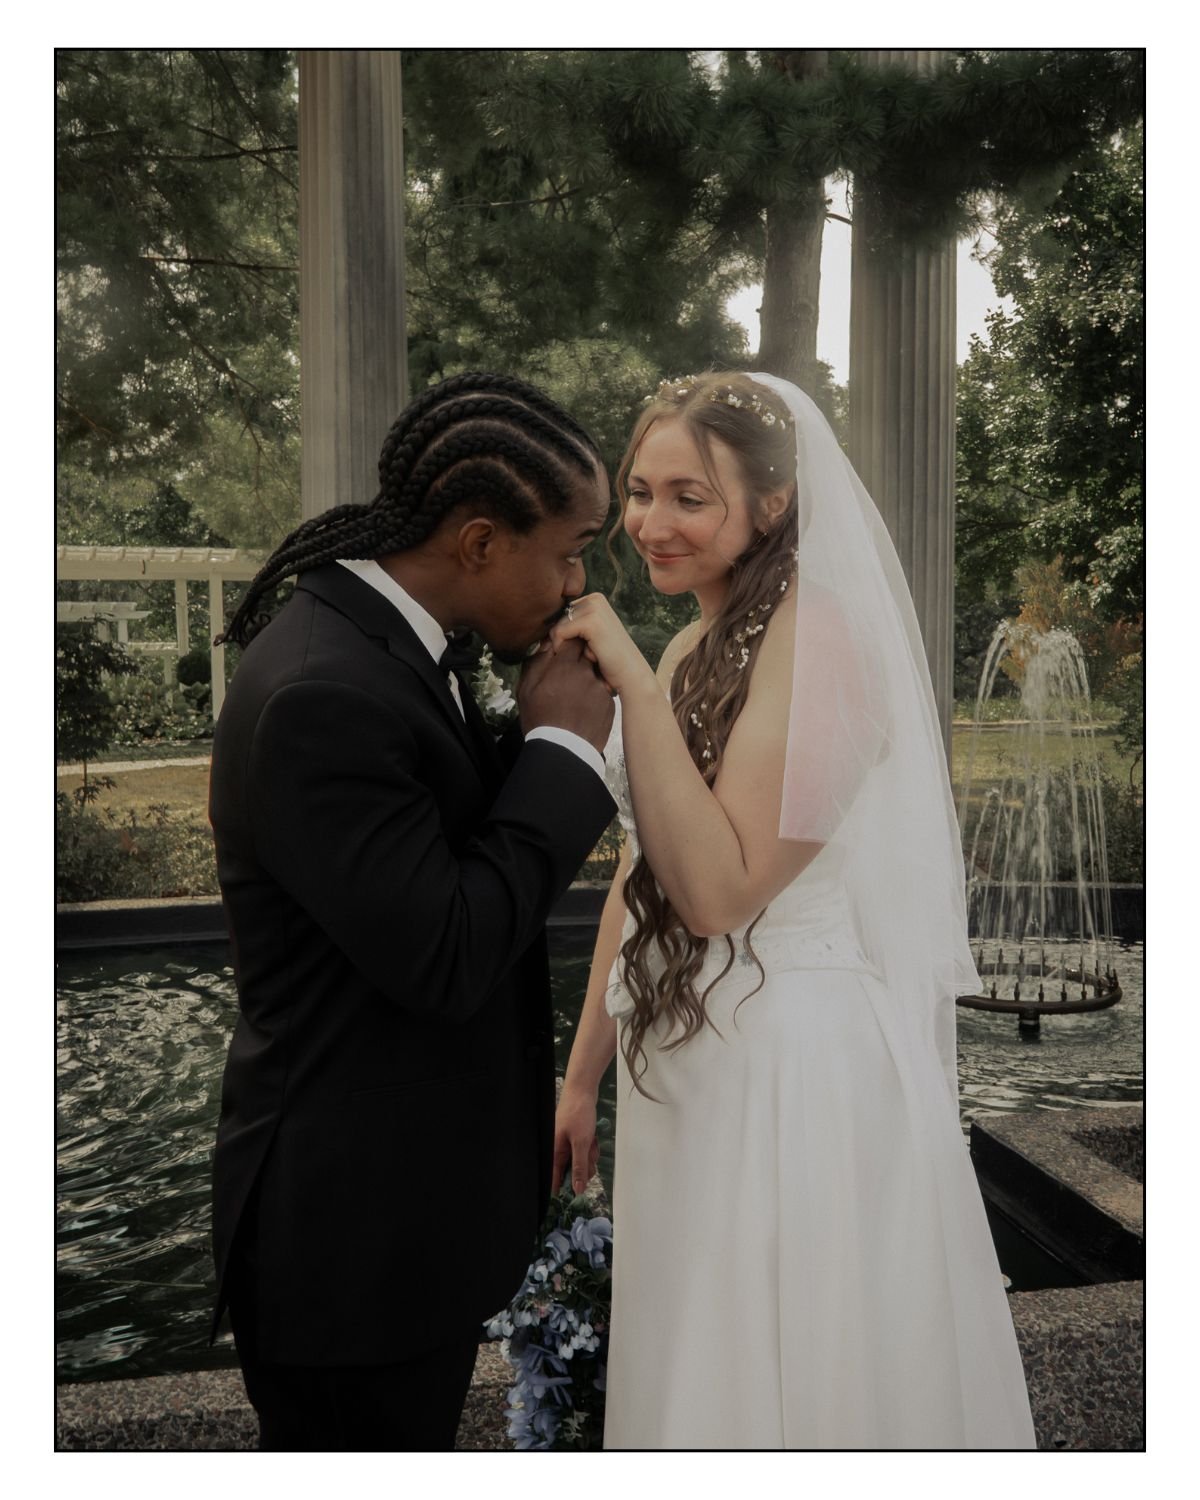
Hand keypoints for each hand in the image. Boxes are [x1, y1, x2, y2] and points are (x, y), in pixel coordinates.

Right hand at [518, 637, 614, 752]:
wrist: (562, 751)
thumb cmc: (540, 720)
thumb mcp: (527, 689)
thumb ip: (537, 662)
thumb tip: (547, 645)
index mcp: (565, 667)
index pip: (573, 640)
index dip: (567, 645)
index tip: (561, 653)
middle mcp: (586, 674)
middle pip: (587, 656)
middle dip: (578, 662)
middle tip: (566, 678)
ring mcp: (600, 689)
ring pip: (595, 675)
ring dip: (586, 681)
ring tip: (573, 699)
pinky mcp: (609, 704)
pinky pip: (602, 693)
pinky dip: (593, 697)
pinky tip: (582, 710)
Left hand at [548, 594, 655, 698]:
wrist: (630, 676)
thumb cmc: (608, 662)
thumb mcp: (585, 639)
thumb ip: (568, 629)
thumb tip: (536, 630)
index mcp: (594, 599)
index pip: (560, 616)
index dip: (564, 637)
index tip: (586, 649)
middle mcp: (595, 598)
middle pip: (556, 620)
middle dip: (565, 642)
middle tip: (592, 653)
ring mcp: (594, 607)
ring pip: (556, 627)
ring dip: (567, 647)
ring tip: (592, 654)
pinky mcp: (591, 620)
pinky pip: (559, 633)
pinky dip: (566, 649)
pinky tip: (589, 656)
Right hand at [553, 1082, 599, 1195]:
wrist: (582, 1090)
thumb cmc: (579, 1115)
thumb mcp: (581, 1143)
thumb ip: (579, 1167)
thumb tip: (577, 1191)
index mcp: (555, 1153)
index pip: (555, 1179)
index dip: (565, 1190)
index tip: (576, 1196)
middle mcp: (559, 1150)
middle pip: (573, 1171)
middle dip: (585, 1165)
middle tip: (590, 1153)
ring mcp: (567, 1143)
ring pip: (581, 1160)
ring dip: (590, 1154)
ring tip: (592, 1140)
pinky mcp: (575, 1137)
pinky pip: (584, 1150)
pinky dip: (590, 1145)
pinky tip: (593, 1136)